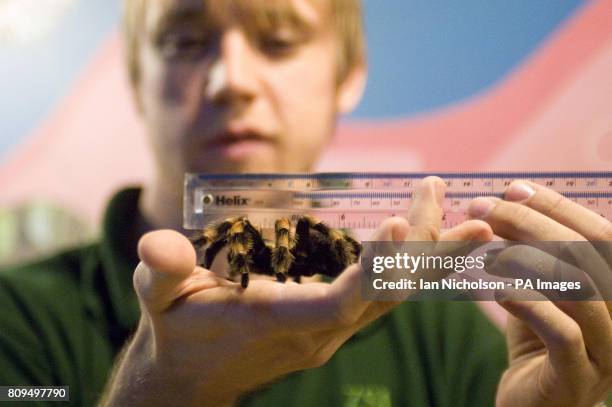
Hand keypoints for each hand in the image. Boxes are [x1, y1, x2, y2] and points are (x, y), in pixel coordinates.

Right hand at [101, 177, 491, 406]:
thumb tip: (156, 245)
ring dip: (431, 257)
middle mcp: (318, 331)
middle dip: (430, 258)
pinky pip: (383, 294)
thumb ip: (162, 270)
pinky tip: (429, 236)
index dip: (374, 270)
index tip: (399, 224)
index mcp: (279, 321)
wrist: (192, 375)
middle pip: (387, 297)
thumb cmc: (178, 329)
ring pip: (393, 295)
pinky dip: (410, 265)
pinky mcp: (333, 322)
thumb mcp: (159, 296)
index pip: (341, 303)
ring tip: (464, 214)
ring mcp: (331, 330)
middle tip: (475, 217)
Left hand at [468, 181, 611, 406]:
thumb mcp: (540, 286)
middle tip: (481, 209)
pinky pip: (564, 334)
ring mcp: (609, 352)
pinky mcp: (578, 379)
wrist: (533, 403)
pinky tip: (497, 291)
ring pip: (580, 289)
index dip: (556, 206)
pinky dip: (531, 305)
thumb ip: (536, 250)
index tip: (511, 190)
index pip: (600, 233)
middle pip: (588, 254)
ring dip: (526, 258)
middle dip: (530, 223)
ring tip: (484, 248)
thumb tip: (511, 197)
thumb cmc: (537, 337)